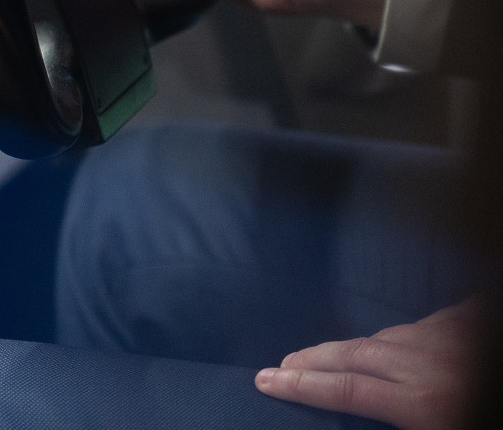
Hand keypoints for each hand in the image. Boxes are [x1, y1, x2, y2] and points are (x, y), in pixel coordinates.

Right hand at [254, 301, 478, 429]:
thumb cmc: (490, 417)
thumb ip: (407, 421)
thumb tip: (370, 410)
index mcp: (424, 402)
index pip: (345, 389)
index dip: (300, 384)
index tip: (264, 379)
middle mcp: (429, 362)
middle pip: (354, 355)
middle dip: (311, 358)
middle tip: (280, 362)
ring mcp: (452, 337)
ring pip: (388, 337)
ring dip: (354, 348)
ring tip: (328, 355)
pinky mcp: (473, 324)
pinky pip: (430, 325)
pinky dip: (407, 335)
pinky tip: (402, 340)